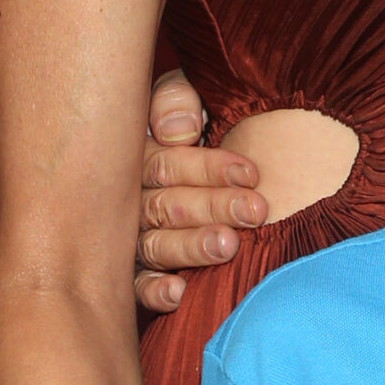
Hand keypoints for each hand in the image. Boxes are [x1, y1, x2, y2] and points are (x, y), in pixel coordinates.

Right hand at [136, 68, 266, 310]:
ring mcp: (130, 237)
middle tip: (254, 212)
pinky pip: (136, 286)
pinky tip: (178, 293)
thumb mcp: (188, 91)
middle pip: (167, 206)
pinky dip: (154, 291)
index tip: (250, 173)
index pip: (166, 164)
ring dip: (191, 248)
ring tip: (229, 245)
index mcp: (138, 155)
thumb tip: (177, 131)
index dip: (207, 168)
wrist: (217, 142)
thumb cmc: (198, 117)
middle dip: (213, 207)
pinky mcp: (137, 272)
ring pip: (156, 245)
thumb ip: (178, 98)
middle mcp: (130, 198)